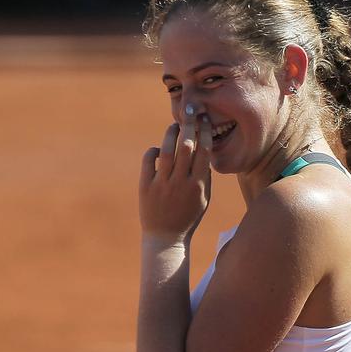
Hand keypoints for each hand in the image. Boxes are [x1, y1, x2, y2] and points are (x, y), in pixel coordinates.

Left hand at [139, 110, 211, 245]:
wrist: (166, 238)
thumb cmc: (188, 217)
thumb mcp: (203, 199)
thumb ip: (205, 176)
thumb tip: (203, 149)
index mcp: (198, 185)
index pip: (204, 151)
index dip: (205, 132)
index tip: (205, 119)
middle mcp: (181, 183)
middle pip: (186, 146)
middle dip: (189, 125)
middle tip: (190, 112)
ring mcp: (162, 184)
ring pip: (167, 150)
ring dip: (171, 134)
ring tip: (174, 126)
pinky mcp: (145, 187)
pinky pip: (149, 160)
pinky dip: (154, 150)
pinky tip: (159, 149)